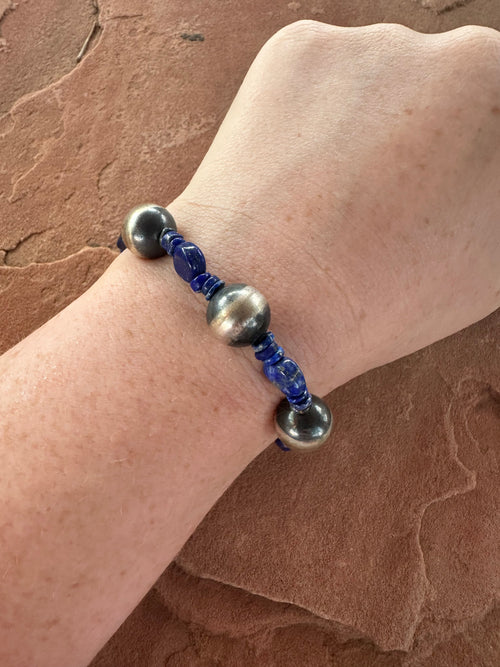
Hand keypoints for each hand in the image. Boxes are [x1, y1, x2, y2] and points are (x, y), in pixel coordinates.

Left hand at [165, 21, 499, 393]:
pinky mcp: (301, 45)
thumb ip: (495, 191)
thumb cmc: (387, 297)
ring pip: (378, 80)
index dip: (463, 164)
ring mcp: (378, 42)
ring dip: (367, 123)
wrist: (273, 299)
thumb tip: (477, 169)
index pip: (492, 120)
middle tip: (389, 193)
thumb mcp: (491, 259)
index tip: (439, 188)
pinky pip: (319, 76)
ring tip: (334, 191)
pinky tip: (297, 169)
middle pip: (444, 89)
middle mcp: (463, 56)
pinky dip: (310, 116)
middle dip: (425, 133)